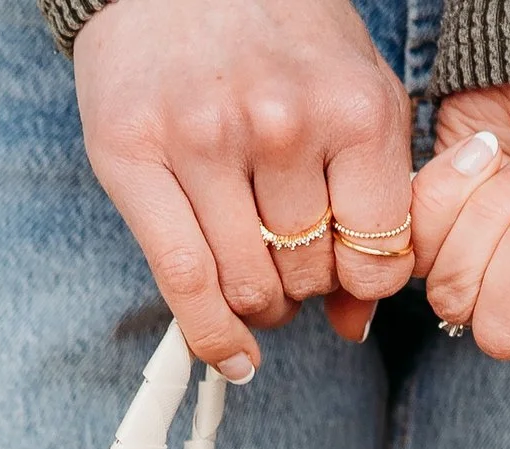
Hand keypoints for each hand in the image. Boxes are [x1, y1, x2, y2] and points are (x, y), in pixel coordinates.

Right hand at [73, 0, 415, 379]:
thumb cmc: (278, 32)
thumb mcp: (351, 97)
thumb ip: (370, 202)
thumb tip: (357, 324)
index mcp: (352, 109)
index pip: (376, 258)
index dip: (364, 283)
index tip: (346, 271)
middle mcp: (280, 124)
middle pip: (308, 276)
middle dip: (304, 286)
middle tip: (288, 258)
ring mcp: (202, 140)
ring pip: (248, 288)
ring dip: (259, 305)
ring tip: (256, 277)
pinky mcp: (133, 153)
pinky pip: (182, 283)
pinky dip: (211, 337)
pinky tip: (231, 355)